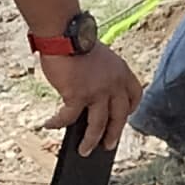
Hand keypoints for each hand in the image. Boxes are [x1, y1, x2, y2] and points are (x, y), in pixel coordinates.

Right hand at [39, 44, 141, 160]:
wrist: (64, 33)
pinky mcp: (78, 95)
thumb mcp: (100, 56)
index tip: (124, 116)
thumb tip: (90, 94)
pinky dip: (58, 123)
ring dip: (91, 141)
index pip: (135, 95)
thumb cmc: (75, 41)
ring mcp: (97, 91)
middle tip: (108, 146)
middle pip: (119, 116)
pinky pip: (69, 118)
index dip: (130, 108)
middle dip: (113, 134)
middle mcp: (114, 83)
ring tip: (84, 151)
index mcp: (122, 71)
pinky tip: (49, 125)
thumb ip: (102, 74)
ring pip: (98, 125)